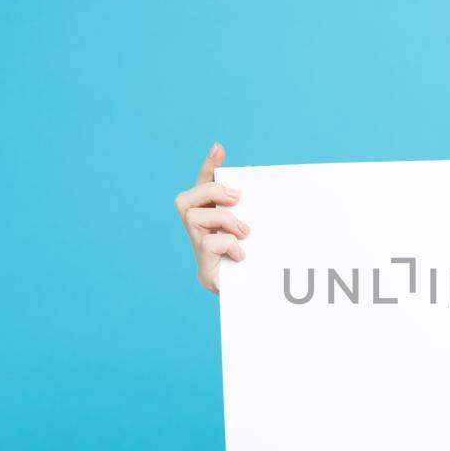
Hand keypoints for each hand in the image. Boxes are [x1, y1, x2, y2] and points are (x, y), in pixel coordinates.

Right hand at [174, 142, 250, 294]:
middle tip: (238, 199)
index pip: (203, 188)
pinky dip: (228, 243)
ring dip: (223, 218)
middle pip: (184, 200)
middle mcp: (200, 236)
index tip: (219, 147)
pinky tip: (242, 255)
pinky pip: (208, 243)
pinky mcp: (205, 271)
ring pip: (193, 217)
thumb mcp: (263, 231)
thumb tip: (261, 181)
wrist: (264, 303)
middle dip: (210, 192)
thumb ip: (256, 211)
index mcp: (214, 223)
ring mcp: (200, 254)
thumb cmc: (265, 266)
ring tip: (245, 232)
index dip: (208, 167)